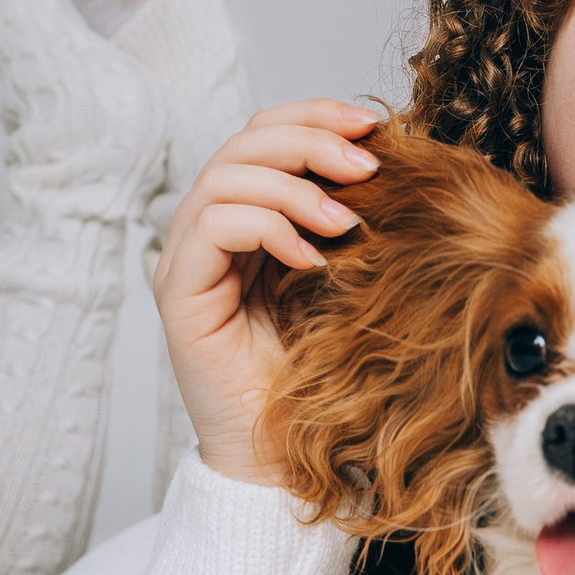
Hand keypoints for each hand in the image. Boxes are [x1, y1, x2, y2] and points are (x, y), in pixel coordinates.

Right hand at [151, 100, 379, 484]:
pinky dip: (267, 227)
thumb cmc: (322, 377)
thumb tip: (397, 163)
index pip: (265, 137)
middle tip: (368, 163)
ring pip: (224, 177)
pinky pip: (212, 227)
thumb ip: (349, 224)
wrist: (284, 459)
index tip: (374, 124)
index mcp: (247, 220)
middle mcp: (208, 232)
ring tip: (347, 221)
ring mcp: (187, 261)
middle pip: (243, 144)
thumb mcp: (346, 282)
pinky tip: (313, 259)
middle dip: (309, 140)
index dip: (313, 116)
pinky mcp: (178, 294)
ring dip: (294, 187)